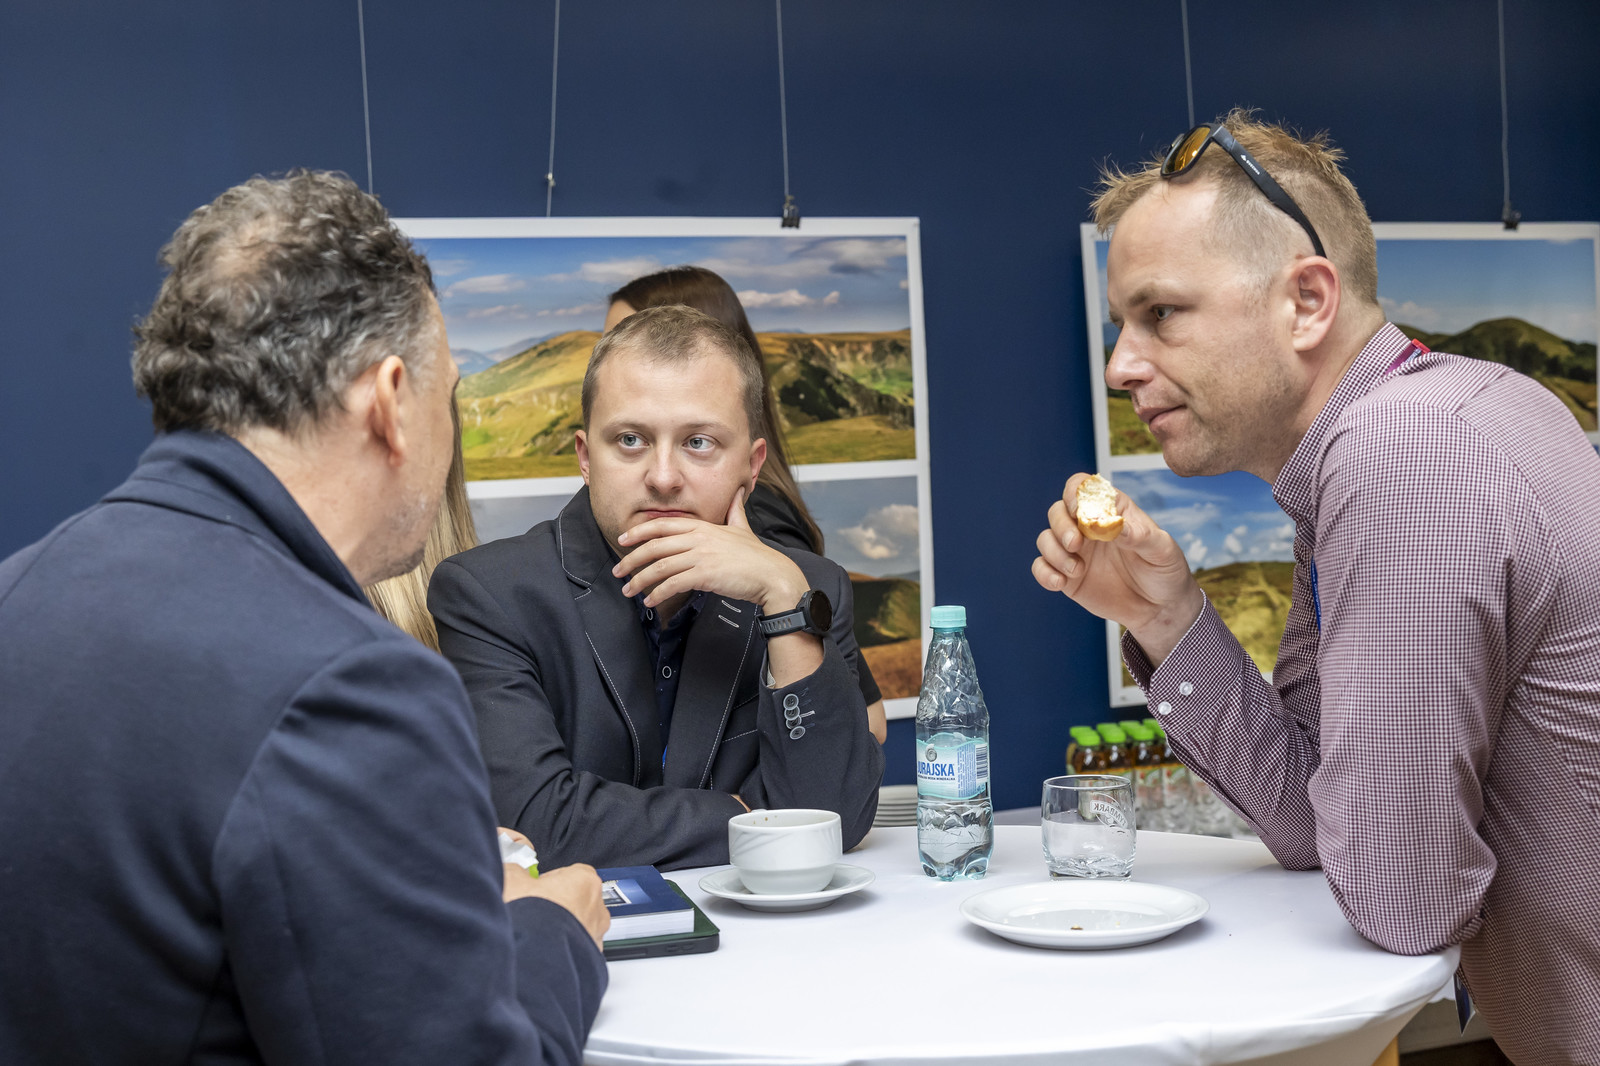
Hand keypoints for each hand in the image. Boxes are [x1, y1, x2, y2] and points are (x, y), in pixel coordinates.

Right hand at [503, 861, 609, 950]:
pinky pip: (576, 949)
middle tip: (533, 911)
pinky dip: (563, 949)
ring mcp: (595, 935)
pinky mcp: (591, 959)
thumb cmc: (530, 921)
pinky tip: (543, 951)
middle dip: (556, 905)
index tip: (536, 886)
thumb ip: (517, 872)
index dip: (549, 880)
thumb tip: (514, 872)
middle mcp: (597, 907)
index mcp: (585, 881)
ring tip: (535, 934)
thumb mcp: (512, 881)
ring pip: (578, 926)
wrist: (534, 963)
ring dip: (560, 929)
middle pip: (576, 899)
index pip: (571, 872)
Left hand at [614, 487, 806, 615]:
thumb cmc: (757, 556)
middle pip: (655, 547)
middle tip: (618, 571)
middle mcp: (698, 538)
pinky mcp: (705, 575)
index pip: (663, 525)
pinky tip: (650, 601)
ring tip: (629, 590)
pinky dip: (658, 593)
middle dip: (632, 559)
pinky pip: (673, 584)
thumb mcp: (743, 528)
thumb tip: (737, 493)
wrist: (772, 575)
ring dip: (640, 580)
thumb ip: (735, 510)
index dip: (640, 532)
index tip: (623, 539)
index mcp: (703, 526)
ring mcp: (701, 556)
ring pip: (660, 567)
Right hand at [1032, 473, 1204, 665]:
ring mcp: (1076, 551)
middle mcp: (1088, 527)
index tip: (1079, 513)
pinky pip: (1041, 567)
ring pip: (1046, 538)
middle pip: (1058, 511)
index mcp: (1112, 510)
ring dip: (1054, 552)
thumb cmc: (1164, 570)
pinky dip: (1044, 573)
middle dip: (1061, 526)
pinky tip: (1061, 583)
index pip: (1083, 488)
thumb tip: (1112, 524)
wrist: (1160, 608)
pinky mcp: (1066, 575)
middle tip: (1076, 544)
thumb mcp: (1162, 550)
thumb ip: (1139, 535)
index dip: (1075, 494)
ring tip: (1077, 571)